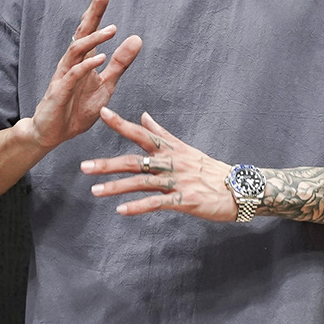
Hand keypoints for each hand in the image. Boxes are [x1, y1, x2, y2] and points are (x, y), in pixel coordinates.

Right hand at [15, 0, 142, 149]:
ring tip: (113, 29)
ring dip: (95, 38)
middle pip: (83, 30)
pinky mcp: (60, 90)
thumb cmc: (76, 109)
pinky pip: (74, 74)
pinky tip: (101, 58)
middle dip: (93, 10)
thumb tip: (137, 38)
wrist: (52, 133)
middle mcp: (72, 61)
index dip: (98, 6)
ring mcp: (64, 74)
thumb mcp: (106, 86)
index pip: (91, 27)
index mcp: (83, 58)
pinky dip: (87, 65)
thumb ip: (121, 64)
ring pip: (77, 49)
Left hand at [81, 108, 236, 221]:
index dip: (122, 124)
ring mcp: (178, 182)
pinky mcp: (185, 201)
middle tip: (83, 166)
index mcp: (171, 150)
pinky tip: (121, 211)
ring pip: (142, 183)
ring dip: (117, 187)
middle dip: (108, 164)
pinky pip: (158, 204)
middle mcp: (172, 163)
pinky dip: (138, 206)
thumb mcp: (186, 149)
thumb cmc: (211, 171)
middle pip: (135, 161)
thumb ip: (162, 133)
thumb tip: (143, 115)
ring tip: (95, 191)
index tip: (102, 113)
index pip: (142, 134)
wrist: (239, 189)